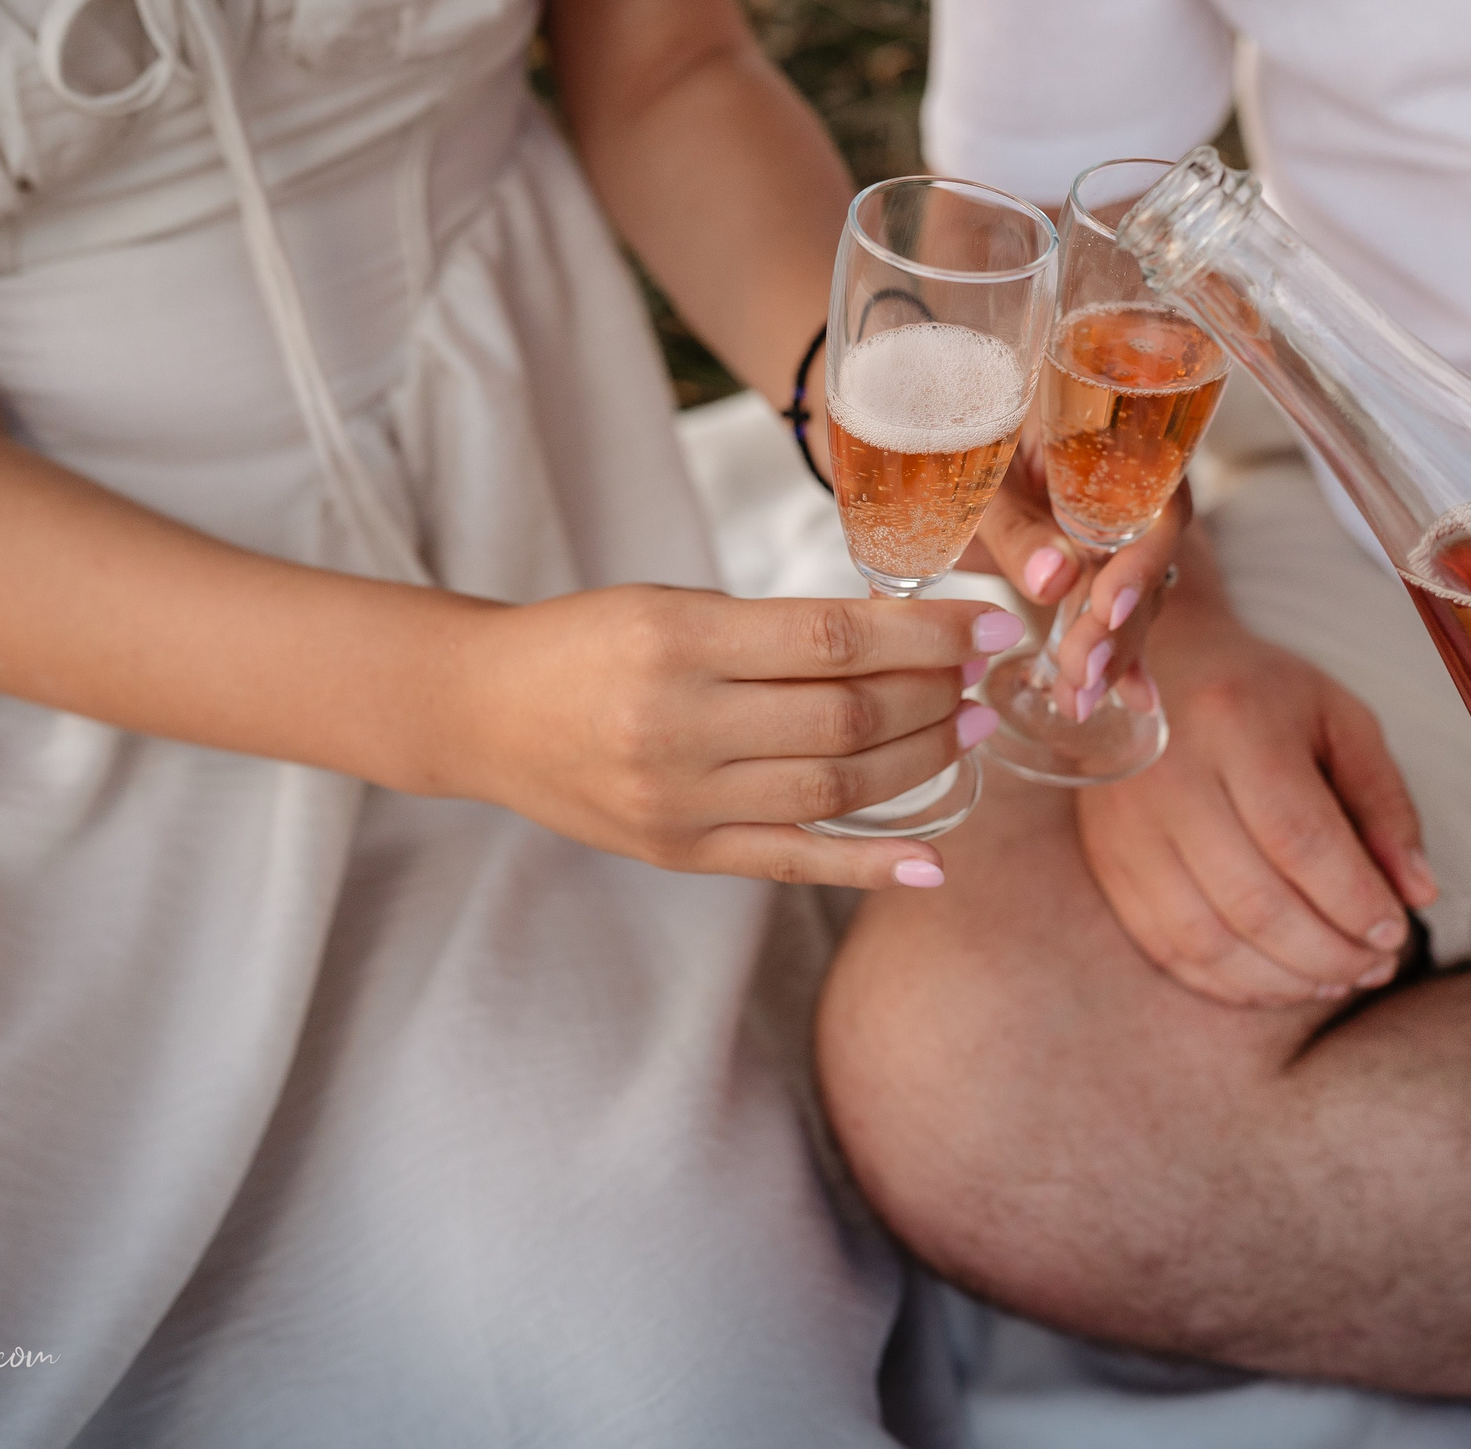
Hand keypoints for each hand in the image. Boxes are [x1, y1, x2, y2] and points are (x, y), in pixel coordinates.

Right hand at [445, 584, 1023, 888]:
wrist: (482, 710)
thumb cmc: (590, 643)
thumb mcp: (676, 605)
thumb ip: (778, 630)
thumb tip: (908, 639)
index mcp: (679, 639)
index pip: (834, 639)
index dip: (927, 635)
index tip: (988, 626)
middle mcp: (679, 723)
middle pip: (847, 715)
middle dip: (934, 695)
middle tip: (978, 677)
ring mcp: (680, 799)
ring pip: (835, 784)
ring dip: (921, 760)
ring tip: (966, 731)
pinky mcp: (680, 853)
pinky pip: (794, 860)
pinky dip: (870, 865)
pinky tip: (933, 860)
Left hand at [967, 431, 1189, 712]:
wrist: (944, 438)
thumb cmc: (962, 439)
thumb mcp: (980, 475)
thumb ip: (1014, 523)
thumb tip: (1055, 580)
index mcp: (1114, 441)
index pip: (1156, 501)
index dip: (1140, 559)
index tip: (1108, 609)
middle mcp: (1130, 486)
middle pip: (1147, 562)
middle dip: (1117, 627)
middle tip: (1082, 674)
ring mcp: (1116, 528)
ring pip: (1132, 594)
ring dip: (1110, 651)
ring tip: (1078, 700)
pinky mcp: (1098, 563)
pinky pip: (1118, 610)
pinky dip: (1119, 655)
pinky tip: (1132, 698)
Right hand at [1077, 575, 1439, 1005]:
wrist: (1152, 668)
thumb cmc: (1262, 697)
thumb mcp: (1339, 721)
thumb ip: (1384, 803)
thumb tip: (1418, 893)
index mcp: (1234, 721)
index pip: (1300, 838)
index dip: (1355, 901)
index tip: (1397, 932)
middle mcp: (1168, 774)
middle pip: (1254, 900)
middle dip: (1329, 952)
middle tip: (1377, 965)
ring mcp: (1126, 825)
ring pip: (1207, 939)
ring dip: (1284, 979)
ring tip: (1337, 979)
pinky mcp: (1107, 862)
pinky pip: (1166, 949)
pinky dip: (1229, 983)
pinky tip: (1279, 981)